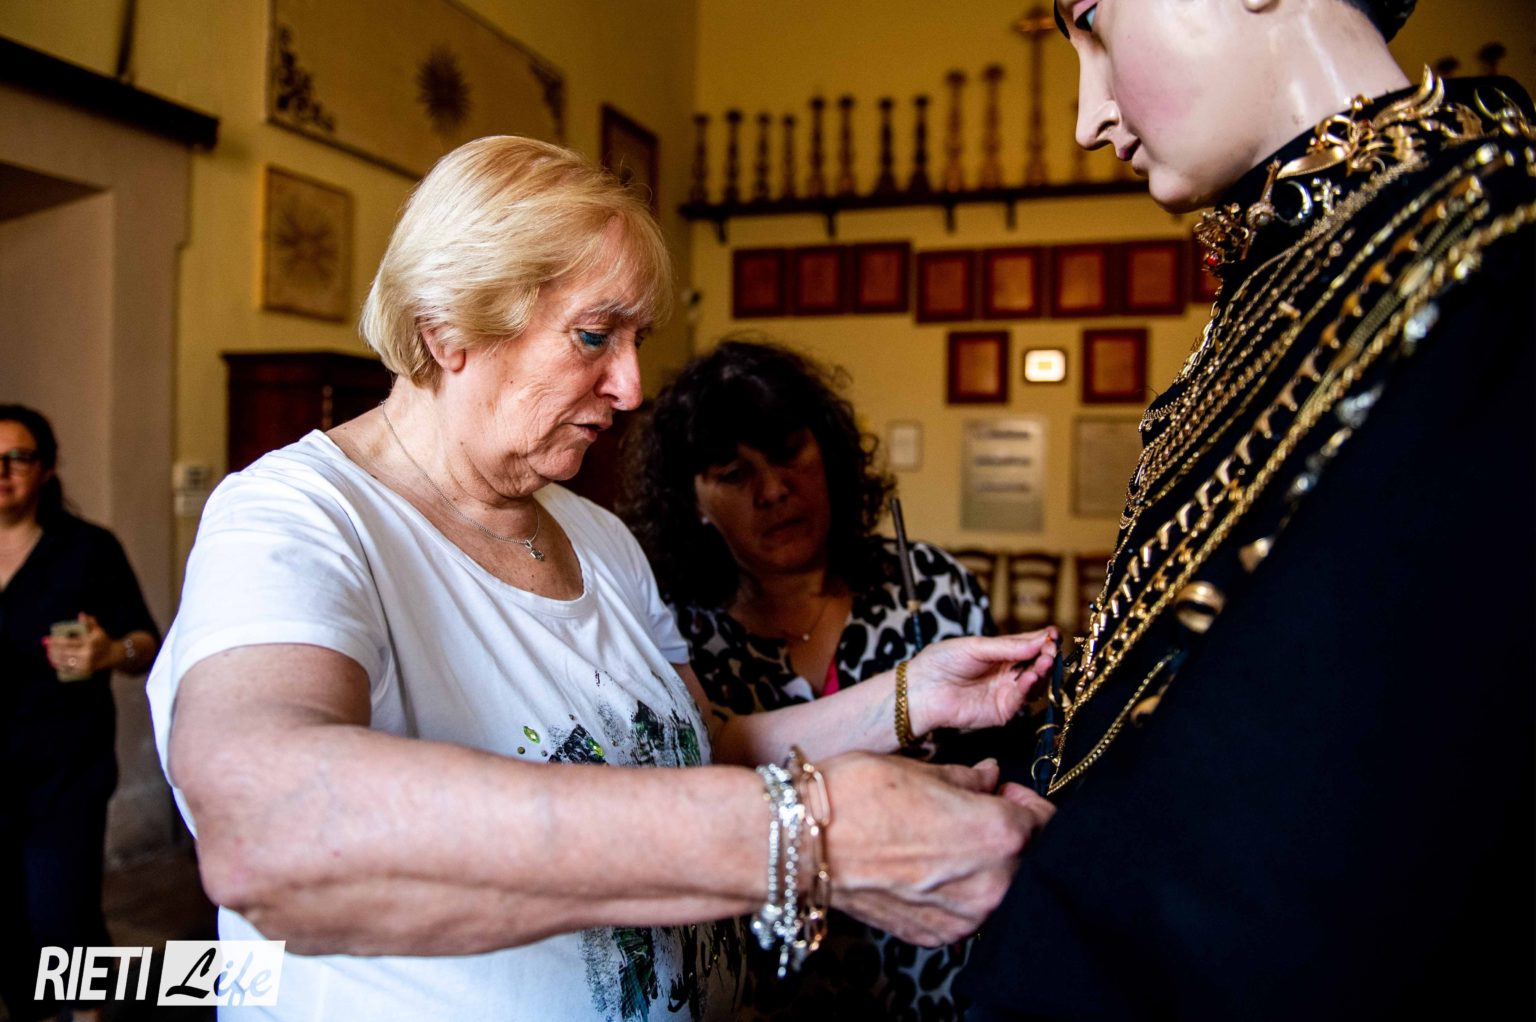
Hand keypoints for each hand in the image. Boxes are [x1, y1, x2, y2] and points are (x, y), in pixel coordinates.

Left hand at [42, 612, 114, 674]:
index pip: (68, 642)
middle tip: (46, 645)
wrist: (112, 655)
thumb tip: (81, 614)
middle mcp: (86, 655)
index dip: (56, 641)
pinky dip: (59, 666)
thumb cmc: (102, 640)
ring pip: (64, 661)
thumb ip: (90, 622)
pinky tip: (54, 662)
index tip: (48, 639)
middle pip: (64, 653)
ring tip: (48, 653)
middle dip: (53, 649)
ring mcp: (85, 664)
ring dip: (54, 657)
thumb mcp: (98, 630)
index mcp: (89, 643)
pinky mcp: (83, 671)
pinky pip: (68, 669)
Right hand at [820, 752, 1053, 945]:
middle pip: (1024, 858)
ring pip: (995, 887)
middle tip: (970, 814)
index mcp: (999, 835)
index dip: (1025, 802)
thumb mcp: (922, 769)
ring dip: (981, 866)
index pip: (1044, 820)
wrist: (803, 842)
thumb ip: (969, 779)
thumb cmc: (857, 796)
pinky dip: (953, 892)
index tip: (1006, 793)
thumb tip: (990, 776)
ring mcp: (964, 917)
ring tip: (940, 842)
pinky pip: (962, 911)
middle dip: (1005, 835)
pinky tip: (922, 868)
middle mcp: (991, 884)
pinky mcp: (936, 935)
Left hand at [905, 629, 1057, 735]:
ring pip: (1034, 683)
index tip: (1055, 634)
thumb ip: (1009, 646)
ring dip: (1042, 671)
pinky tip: (1030, 676)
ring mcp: (1005, 692)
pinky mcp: (1002, 712)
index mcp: (1000, 653)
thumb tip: (1042, 639)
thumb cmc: (942, 662)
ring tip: (1044, 660)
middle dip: (1046, 656)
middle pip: (1036, 665)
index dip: (1043, 640)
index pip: (1029, 646)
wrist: (921, 689)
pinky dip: (1028, 687)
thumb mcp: (976, 646)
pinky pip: (1021, 700)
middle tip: (1052, 649)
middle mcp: (1006, 673)